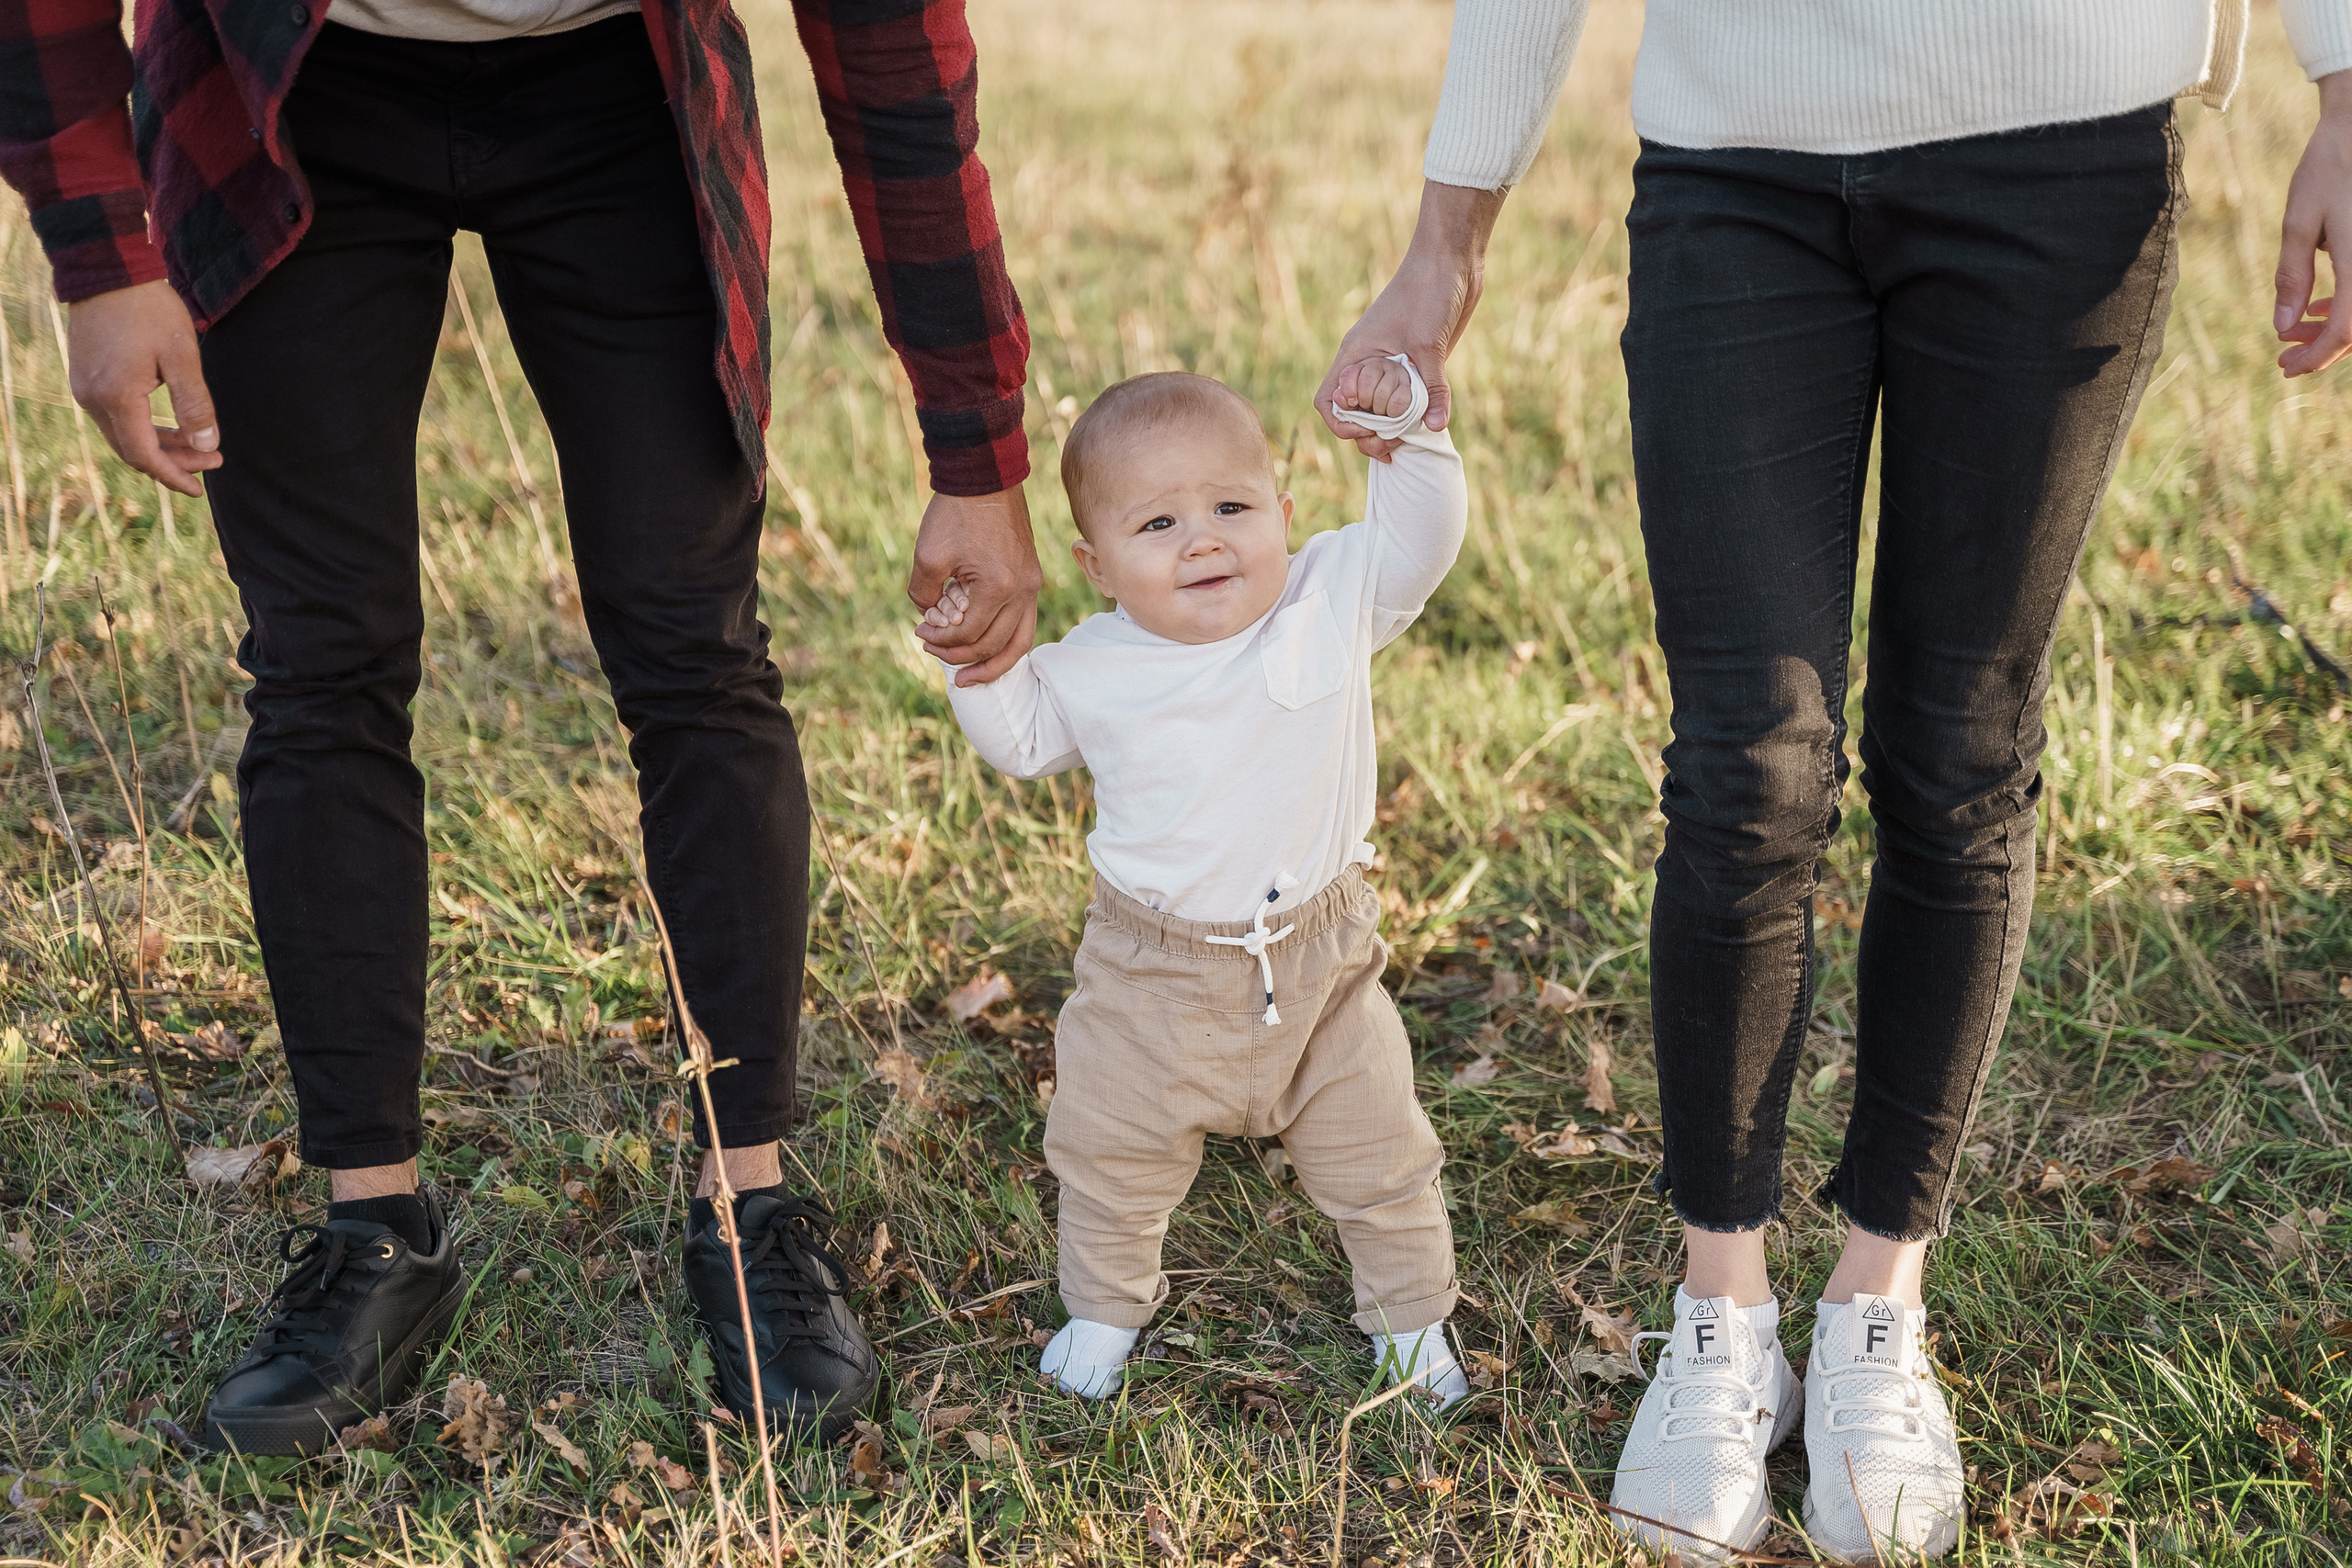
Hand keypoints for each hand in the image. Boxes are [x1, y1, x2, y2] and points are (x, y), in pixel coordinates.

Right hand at [67, 279, 220, 494]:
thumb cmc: (149, 309)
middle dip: (173, 462)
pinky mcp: (85, 378)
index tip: (201, 488)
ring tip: (199, 445)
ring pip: (123, 436)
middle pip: (132, 450)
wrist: (110, 272)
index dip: (173, 476)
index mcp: (116, 396)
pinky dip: (144, 428)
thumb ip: (195, 404)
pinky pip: (115, 418)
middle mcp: (92, 398)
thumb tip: (207, 446)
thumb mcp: (182, 356)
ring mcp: (83, 389)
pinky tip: (172, 427)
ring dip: (160, 445)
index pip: (144, 455)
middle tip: (213, 459)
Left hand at [908, 484, 1040, 685]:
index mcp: (998, 587)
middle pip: (995, 646)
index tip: (919, 632)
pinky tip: (986, 647)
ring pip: (1019, 641)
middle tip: (931, 652)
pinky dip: (1005, 640)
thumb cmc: (955, 512)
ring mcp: (1031, 584)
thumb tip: (930, 618)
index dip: (940, 642)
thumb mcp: (928, 556)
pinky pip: (1023, 622)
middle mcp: (1023, 590)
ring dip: (993, 663)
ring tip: (969, 678)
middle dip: (961, 657)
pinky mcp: (1031, 577)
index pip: (969, 634)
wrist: (985, 476)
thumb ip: (923, 595)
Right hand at [1316, 180, 1505, 459]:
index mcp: (1356, 356)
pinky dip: (1413, 414)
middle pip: (1354, 412)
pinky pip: (1406, 397)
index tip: (1371, 432)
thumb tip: (1434, 427)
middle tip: (1394, 446)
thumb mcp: (1428, 344)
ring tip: (1409, 439)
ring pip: (1381, 407)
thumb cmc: (1427, 292)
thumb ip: (1431, 388)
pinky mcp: (1416, 361)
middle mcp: (1368, 363)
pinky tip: (1430, 423)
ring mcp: (1391, 364)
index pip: (1330, 402)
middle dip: (1369, 434)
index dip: (1343, 425)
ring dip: (1392, 426)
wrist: (1451, 260)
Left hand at [2275, 69, 2351, 376]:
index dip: (2316, 356)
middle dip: (2323, 346)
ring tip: (2297, 328)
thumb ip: (2292, 276)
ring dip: (2335, 327)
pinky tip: (2320, 305)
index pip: (2345, 331)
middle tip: (2285, 355)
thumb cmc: (2333, 165)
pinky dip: (2348, 303)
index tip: (2285, 368)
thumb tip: (2283, 326)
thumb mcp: (2300, 222)